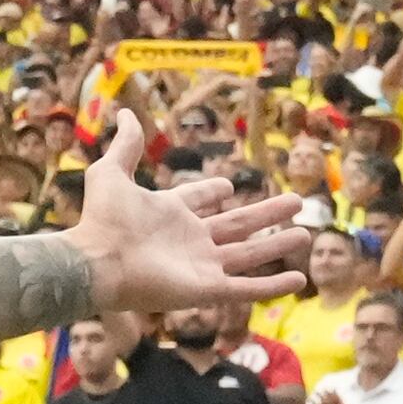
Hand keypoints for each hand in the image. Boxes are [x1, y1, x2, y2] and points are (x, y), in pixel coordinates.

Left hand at [71, 113, 311, 316]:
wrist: (97, 261)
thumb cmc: (101, 220)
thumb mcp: (112, 173)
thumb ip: (125, 145)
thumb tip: (126, 113)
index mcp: (169, 214)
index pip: (197, 201)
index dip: (210, 193)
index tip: (227, 187)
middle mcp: (189, 241)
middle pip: (237, 226)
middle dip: (265, 214)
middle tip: (295, 202)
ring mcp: (200, 267)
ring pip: (248, 255)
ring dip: (276, 245)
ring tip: (304, 235)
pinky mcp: (206, 290)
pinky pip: (246, 288)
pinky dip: (272, 286)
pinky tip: (298, 278)